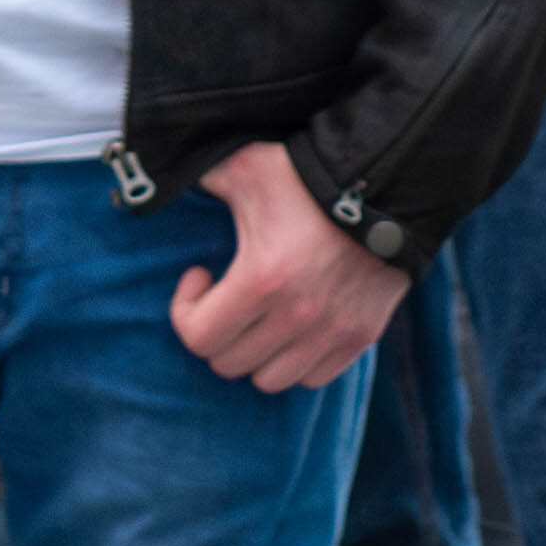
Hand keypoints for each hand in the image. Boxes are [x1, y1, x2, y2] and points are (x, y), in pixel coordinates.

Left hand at [167, 140, 413, 395]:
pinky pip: (312, 378)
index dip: (184, 310)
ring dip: (255, 352)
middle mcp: (297, 316)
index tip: (200, 276)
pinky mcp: (360, 336)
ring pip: (269, 379)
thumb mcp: (246, 166)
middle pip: (228, 363)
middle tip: (225, 296)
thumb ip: (200, 175)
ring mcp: (332, 332)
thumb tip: (155, 179)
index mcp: (261, 280)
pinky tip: (293, 324)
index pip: (197, 338)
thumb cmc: (310, 176)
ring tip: (258, 316)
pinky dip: (295, 361)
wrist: (390, 183)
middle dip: (216, 331)